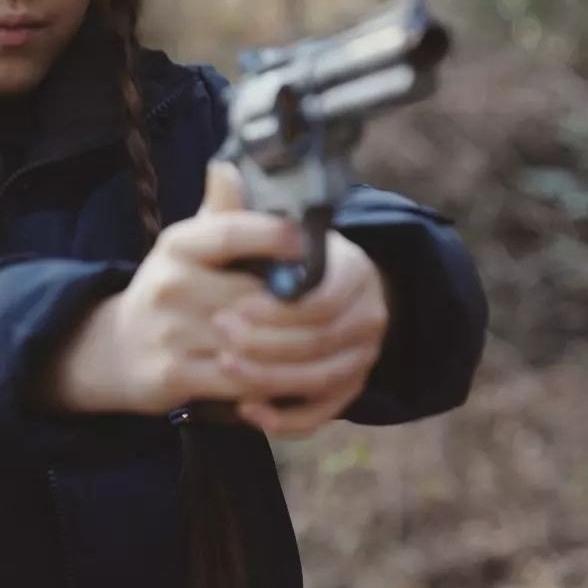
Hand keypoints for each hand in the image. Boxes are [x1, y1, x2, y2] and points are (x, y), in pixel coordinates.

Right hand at [104, 160, 307, 415]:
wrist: (116, 347)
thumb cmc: (171, 289)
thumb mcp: (189, 246)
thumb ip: (220, 213)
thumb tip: (230, 166)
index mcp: (177, 245)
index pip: (228, 233)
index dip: (272, 235)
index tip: (307, 239)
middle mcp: (169, 285)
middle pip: (252, 295)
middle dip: (299, 306)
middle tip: (339, 307)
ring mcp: (169, 332)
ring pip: (252, 343)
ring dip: (295, 350)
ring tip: (328, 345)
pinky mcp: (172, 374)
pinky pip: (238, 380)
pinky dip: (271, 383)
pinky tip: (294, 375)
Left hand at [211, 226, 391, 437]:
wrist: (299, 299)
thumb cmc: (265, 264)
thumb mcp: (251, 235)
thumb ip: (238, 212)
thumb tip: (222, 169)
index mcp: (350, 268)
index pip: (322, 295)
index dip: (276, 306)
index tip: (230, 304)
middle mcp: (368, 312)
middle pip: (321, 339)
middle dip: (266, 341)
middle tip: (219, 336)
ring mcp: (362, 355)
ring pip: (321, 379)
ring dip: (270, 379)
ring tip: (223, 370)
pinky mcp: (347, 390)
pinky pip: (323, 412)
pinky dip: (288, 418)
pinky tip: (249, 412)